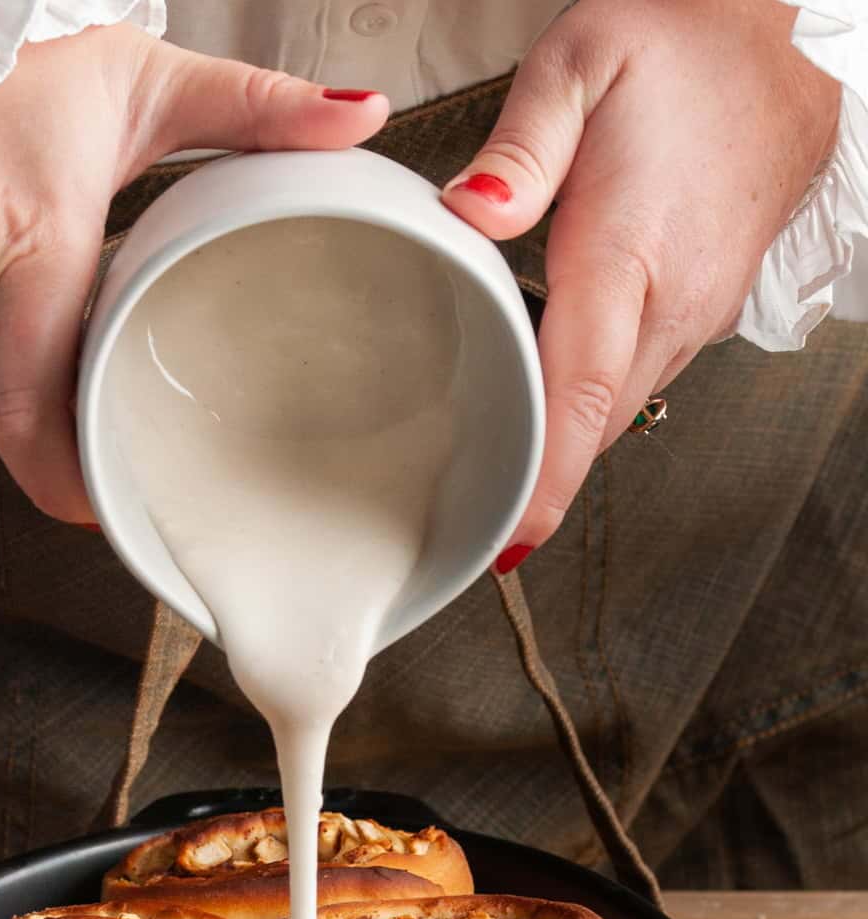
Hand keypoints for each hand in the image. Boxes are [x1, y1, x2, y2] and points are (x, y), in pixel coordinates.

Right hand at [0, 27, 387, 521]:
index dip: (65, 480)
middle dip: (40, 380)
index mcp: (27, 243)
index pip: (34, 413)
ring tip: (1, 262)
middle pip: (3, 399)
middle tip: (62, 314)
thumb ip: (257, 113)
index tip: (95, 502)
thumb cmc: (18, 60)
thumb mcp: (146, 85)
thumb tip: (361, 119)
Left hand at [442, 0, 840, 561]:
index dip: (545, 478)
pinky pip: (634, 383)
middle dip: (534, 483)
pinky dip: (587, 409)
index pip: (582, 396)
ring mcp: (694, 317)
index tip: (509, 538)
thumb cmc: (681, 50)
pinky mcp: (701, 315)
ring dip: (560, 448)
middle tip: (464, 523)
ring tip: (492, 474)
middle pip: (593, 427)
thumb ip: (520, 147)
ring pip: (615, 412)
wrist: (786, 47)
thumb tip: (469, 213)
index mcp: (628, 254)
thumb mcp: (582, 61)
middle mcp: (670, 305)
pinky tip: (544, 404)